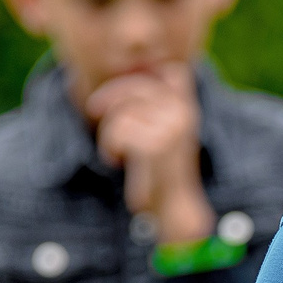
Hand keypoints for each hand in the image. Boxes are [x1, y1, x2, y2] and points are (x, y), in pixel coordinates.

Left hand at [91, 64, 213, 242]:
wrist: (175, 209)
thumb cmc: (164, 172)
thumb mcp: (170, 132)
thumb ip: (159, 106)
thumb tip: (136, 74)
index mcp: (190, 108)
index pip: (173, 73)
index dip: (146, 72)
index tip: (126, 88)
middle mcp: (185, 114)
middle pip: (138, 87)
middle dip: (111, 96)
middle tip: (92, 110)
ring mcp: (172, 128)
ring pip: (123, 113)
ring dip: (109, 133)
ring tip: (115, 152)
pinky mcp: (155, 145)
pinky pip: (119, 131)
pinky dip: (110, 146)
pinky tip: (116, 160)